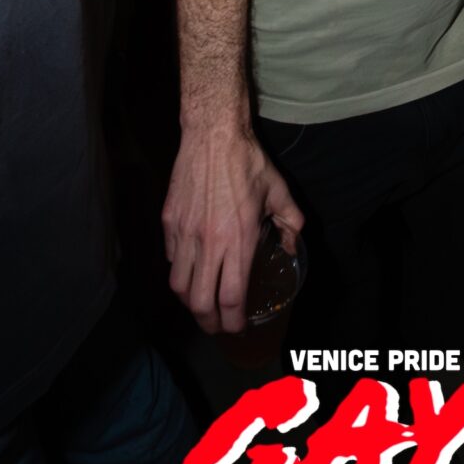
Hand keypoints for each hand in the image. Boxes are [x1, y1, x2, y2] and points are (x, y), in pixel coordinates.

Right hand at [162, 126, 304, 334]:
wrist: (213, 136)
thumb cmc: (248, 163)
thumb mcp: (279, 192)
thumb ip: (291, 223)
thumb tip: (293, 247)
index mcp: (238, 239)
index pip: (231, 297)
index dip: (233, 320)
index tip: (238, 326)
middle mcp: (209, 243)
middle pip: (200, 302)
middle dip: (209, 323)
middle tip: (217, 325)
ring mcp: (185, 233)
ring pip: (179, 286)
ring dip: (191, 301)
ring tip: (202, 303)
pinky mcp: (169, 222)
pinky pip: (172, 259)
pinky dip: (180, 271)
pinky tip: (191, 269)